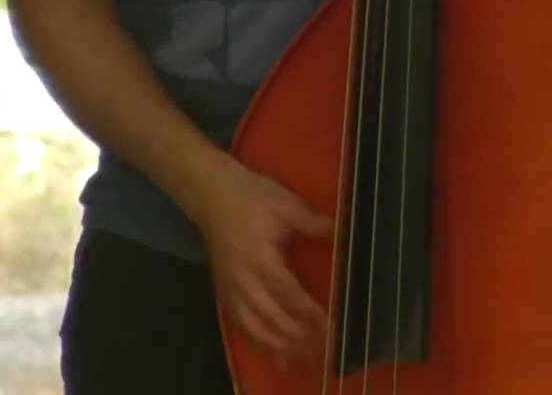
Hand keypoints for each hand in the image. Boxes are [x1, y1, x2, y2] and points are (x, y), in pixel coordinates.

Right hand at [199, 159, 333, 365]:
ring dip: (279, 346)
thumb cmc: (249, 195)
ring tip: (303, 360)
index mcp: (259, 258)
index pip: (289, 294)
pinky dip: (259, 342)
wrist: (209, 192)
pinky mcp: (225, 290)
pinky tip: (275, 355)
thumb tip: (342, 232)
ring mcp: (231, 288)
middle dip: (298, 338)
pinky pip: (241, 324)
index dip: (310, 314)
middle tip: (325, 350)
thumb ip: (313, 222)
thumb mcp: (285, 203)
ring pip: (254, 328)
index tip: (331, 328)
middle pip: (272, 318)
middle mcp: (243, 280)